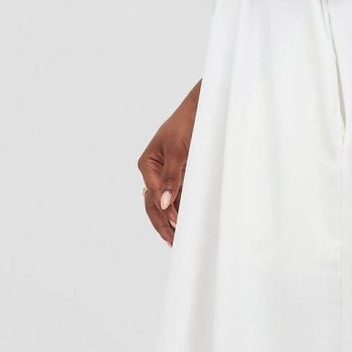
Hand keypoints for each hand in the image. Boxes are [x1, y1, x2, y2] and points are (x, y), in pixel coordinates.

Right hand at [138, 91, 197, 245]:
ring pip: (166, 205)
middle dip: (163, 223)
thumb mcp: (179, 150)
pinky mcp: (180, 178)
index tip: (176, 223)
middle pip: (154, 204)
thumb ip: (172, 177)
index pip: (153, 194)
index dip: (163, 210)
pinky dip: (180, 212)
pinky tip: (185, 227)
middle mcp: (154, 173)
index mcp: (147, 164)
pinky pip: (178, 199)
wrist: (203, 110)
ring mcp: (167, 177)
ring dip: (171, 222)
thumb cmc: (187, 124)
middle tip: (174, 241)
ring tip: (180, 241)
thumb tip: (165, 204)